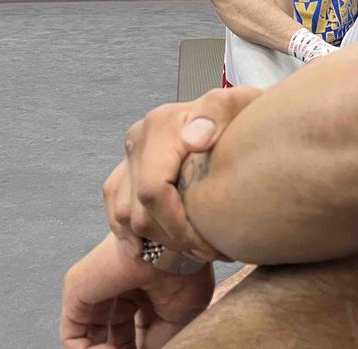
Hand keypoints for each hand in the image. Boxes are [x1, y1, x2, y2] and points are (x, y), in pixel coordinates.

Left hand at [61, 232, 213, 348]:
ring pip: (89, 337)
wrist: (172, 249)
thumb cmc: (184, 274)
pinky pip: (72, 335)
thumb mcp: (178, 317)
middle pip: (111, 334)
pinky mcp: (77, 291)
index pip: (131, 332)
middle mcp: (118, 289)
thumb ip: (158, 341)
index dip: (138, 347)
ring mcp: (97, 290)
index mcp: (141, 292)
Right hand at [106, 86, 261, 261]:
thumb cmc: (241, 115)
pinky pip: (115, 209)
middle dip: (173, 241)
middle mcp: (138, 140)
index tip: (210, 245)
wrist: (234, 115)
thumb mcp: (240, 103)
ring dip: (157, 242)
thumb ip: (218, 112)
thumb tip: (196, 138)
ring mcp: (129, 156)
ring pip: (126, 216)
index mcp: (160, 126)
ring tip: (194, 252)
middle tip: (210, 253)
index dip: (178, 227)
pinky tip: (148, 249)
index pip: (154, 192)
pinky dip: (128, 233)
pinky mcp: (125, 170)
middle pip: (140, 210)